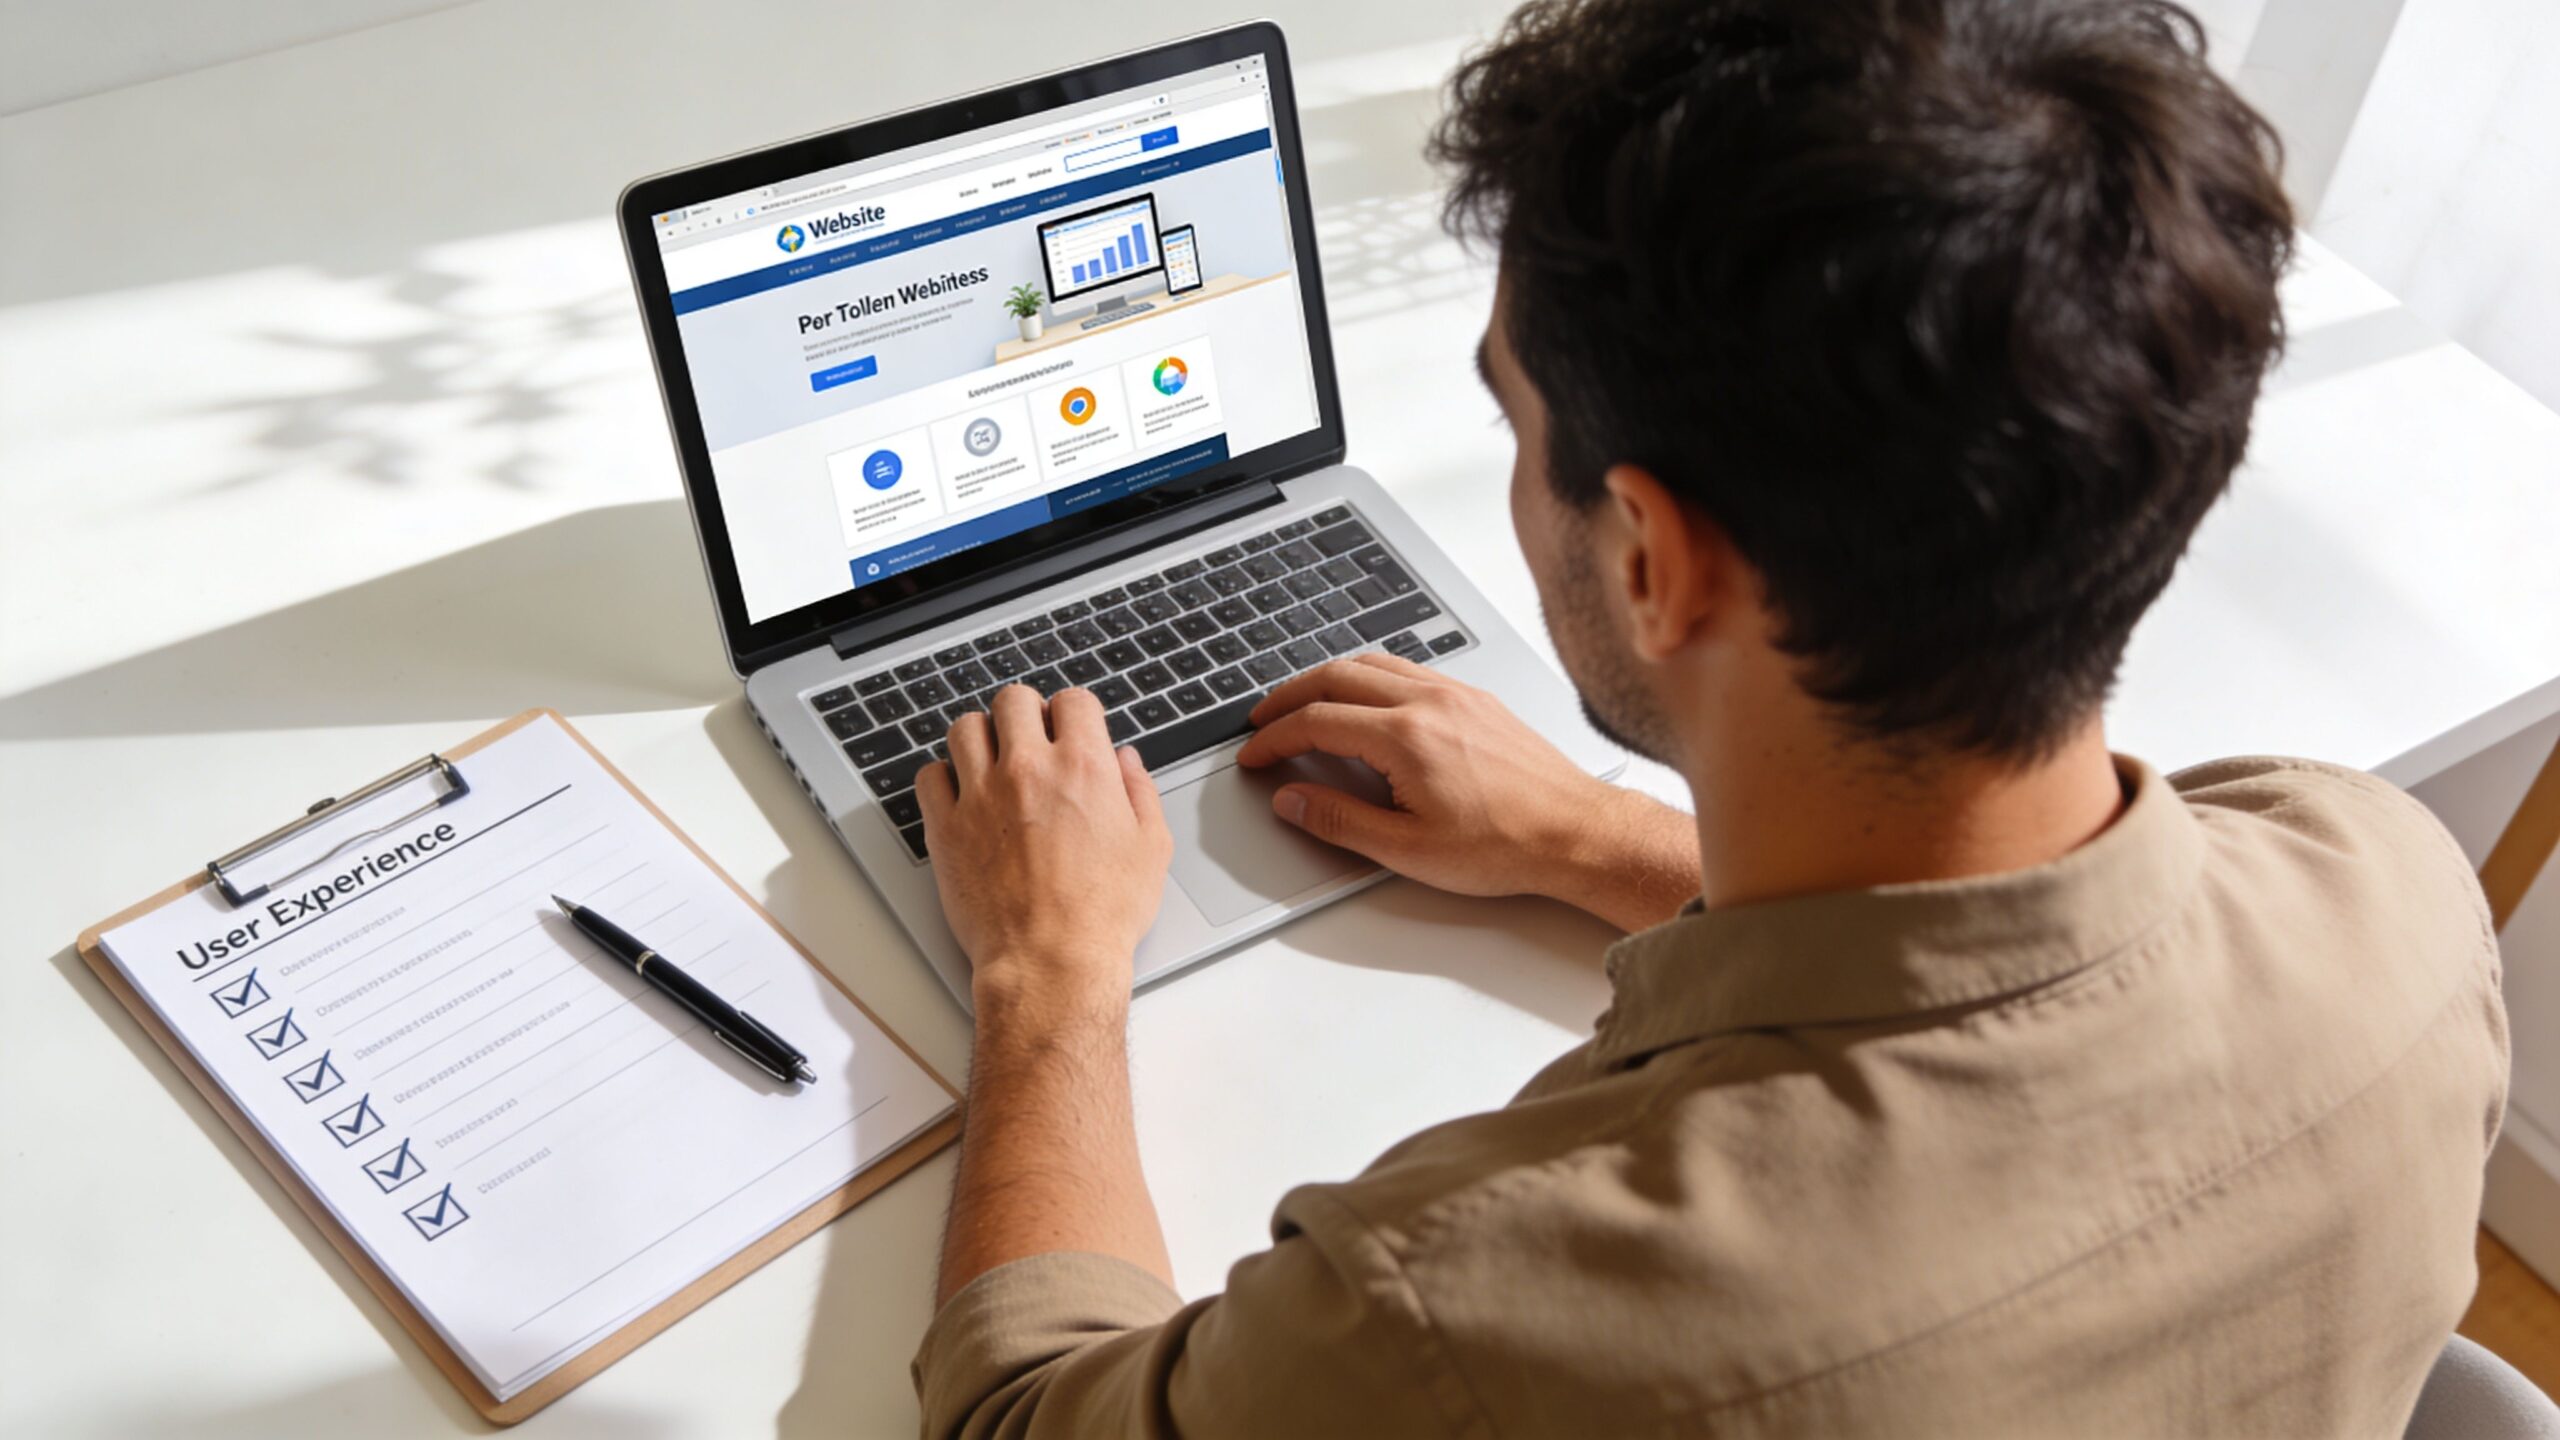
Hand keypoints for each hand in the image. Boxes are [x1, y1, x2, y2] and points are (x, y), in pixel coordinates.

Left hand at [916, 684, 1172, 1006]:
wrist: (1051, 961)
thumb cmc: (1102, 914)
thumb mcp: (1151, 848)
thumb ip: (1139, 791)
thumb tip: (1126, 762)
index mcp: (1082, 767)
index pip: (1072, 701)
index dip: (1074, 714)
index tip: (1070, 730)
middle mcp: (1028, 770)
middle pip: (1013, 700)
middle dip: (1025, 714)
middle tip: (1029, 739)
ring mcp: (981, 796)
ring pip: (965, 728)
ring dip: (981, 737)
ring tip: (991, 761)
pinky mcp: (946, 828)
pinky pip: (929, 777)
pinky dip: (943, 778)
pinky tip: (961, 794)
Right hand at [1234, 654, 1699, 930]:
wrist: (1577, 833)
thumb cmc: (1507, 845)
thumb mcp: (1408, 850)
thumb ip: (1340, 821)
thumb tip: (1292, 801)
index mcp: (1406, 737)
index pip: (1317, 722)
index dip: (1274, 738)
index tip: (1253, 754)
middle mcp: (1429, 702)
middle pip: (1336, 676)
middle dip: (1289, 696)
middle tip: (1262, 720)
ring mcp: (1456, 694)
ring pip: (1373, 663)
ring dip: (1328, 678)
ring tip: (1304, 703)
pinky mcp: (1477, 699)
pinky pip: (1409, 669)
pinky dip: (1370, 676)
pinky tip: (1367, 699)